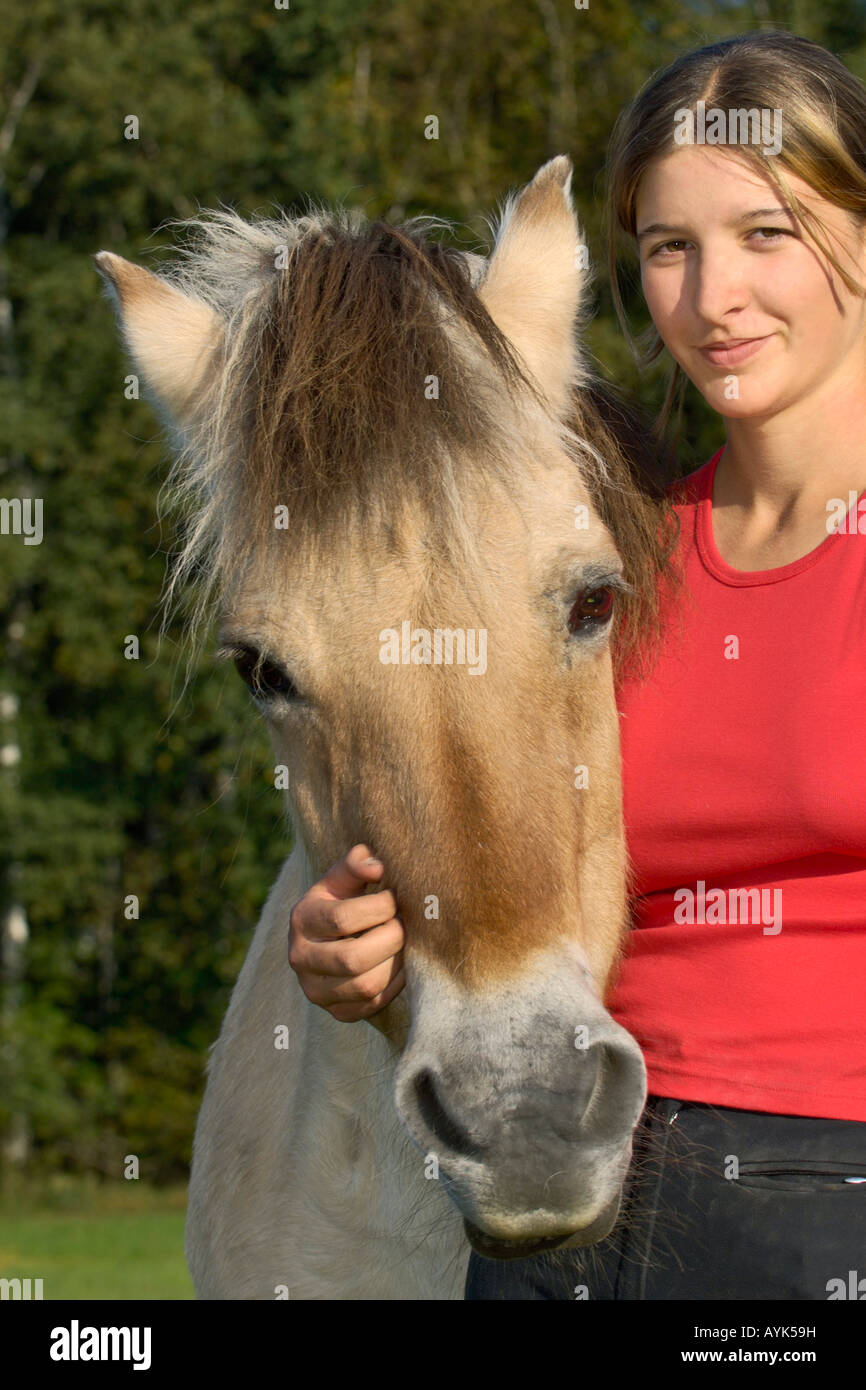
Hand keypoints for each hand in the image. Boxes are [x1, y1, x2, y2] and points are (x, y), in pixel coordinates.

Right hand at [287, 843, 405, 1021]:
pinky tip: (399, 962)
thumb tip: (377, 866)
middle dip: (391, 938)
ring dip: (396, 962)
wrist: (328, 940)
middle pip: (353, 958)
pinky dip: (395, 984)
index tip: (395, 897)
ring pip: (366, 986)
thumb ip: (357, 864)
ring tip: (403, 942)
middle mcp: (301, 959)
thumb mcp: (342, 878)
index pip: (342, 918)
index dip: (380, 906)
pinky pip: (374, 1004)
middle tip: (404, 923)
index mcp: (301, 920)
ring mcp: (316, 991)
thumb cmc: (341, 901)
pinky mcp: (337, 1012)